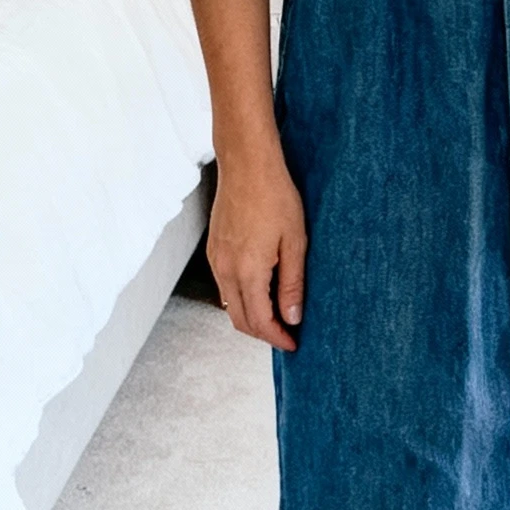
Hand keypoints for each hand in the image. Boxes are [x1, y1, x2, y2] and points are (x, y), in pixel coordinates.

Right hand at [207, 150, 306, 351]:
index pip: (259, 321)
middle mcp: (226, 270)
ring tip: (277, 316)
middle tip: (287, 335)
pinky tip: (261, 292)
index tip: (293, 343)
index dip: (277, 338)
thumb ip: (292, 284)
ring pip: (230, 305)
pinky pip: (225, 286)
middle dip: (263, 333)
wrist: (246, 165)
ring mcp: (217, 260)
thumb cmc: (274, 197)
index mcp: (248, 271)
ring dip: (252, 317)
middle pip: (240, 320)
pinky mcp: (215, 250)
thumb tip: (292, 317)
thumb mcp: (295, 242)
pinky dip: (242, 299)